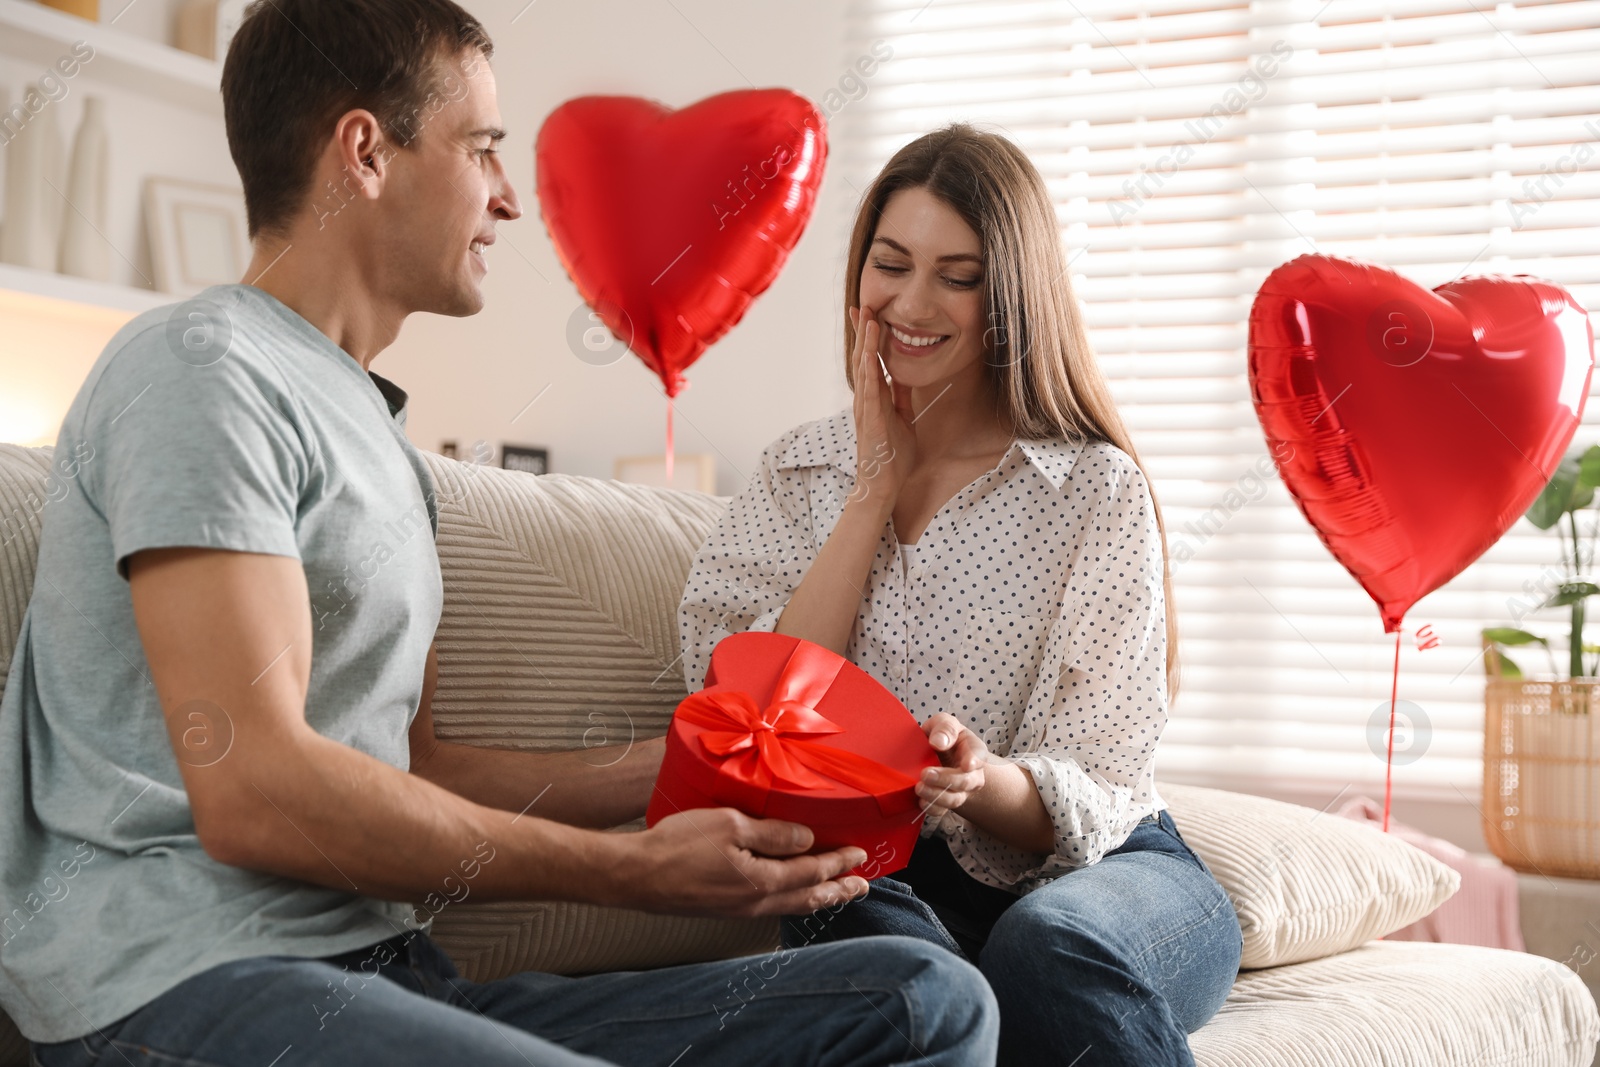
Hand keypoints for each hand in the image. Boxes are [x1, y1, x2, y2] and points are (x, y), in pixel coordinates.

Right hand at [625, 808, 869, 917]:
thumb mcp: (731, 825)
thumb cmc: (679, 846)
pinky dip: (791, 898)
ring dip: (817, 897)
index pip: (812, 871)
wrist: (636, 875)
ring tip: (834, 893)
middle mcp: (756, 902)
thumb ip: (773, 833)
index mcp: (762, 881)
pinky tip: (787, 892)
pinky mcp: (723, 908)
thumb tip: (807, 839)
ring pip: (790, 904)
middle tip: (862, 886)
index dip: (838, 863)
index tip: (859, 855)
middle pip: (809, 898)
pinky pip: (770, 905)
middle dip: (838, 891)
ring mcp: (739, 909)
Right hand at [849, 304, 916, 511]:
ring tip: (867, 318)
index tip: (869, 314)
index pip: (871, 361)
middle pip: (863, 358)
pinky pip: (870, 390)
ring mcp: (866, 408)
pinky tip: (869, 353)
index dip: (870, 338)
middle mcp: (866, 399)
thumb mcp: (904, 419)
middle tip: (862, 304)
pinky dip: (869, 370)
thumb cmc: (892, 456)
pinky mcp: (871, 419)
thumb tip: (904, 376)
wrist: (883, 484)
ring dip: (865, 343)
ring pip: (863, 368)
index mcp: (875, 398)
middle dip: (863, 331)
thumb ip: (902, 397)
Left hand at [917, 713, 988, 818]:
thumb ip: (945, 728)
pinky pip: (941, 810)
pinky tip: (921, 800)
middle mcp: (971, 773)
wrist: (936, 756)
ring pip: (954, 799)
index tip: (967, 765)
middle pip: (966, 782)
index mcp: (973, 750)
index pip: (978, 756)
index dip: (974, 761)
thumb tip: (939, 742)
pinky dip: (931, 807)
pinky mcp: (945, 802)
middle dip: (946, 779)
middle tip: (925, 774)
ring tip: (919, 787)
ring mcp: (960, 790)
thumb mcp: (944, 723)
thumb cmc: (942, 737)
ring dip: (936, 795)